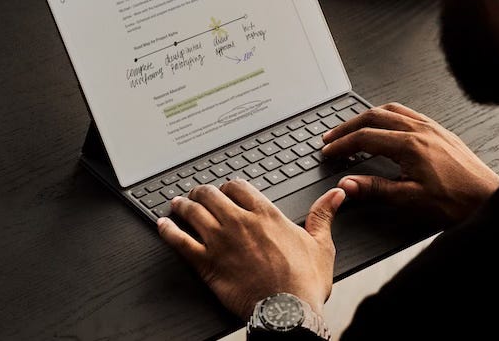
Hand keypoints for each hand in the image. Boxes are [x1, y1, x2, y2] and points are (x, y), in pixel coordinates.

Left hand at [157, 179, 344, 319]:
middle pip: (210, 194)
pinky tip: (162, 225)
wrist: (287, 311)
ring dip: (181, 205)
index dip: (228, 186)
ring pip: (192, 212)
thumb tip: (336, 195)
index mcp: (265, 215)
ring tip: (176, 204)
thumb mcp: (321, 245)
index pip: (238, 186)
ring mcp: (220, 241)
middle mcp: (239, 222)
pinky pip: (179, 240)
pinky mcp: (206, 262)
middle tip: (196, 194)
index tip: (225, 190)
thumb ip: (323, 215)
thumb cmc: (304, 283)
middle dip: (201, 192)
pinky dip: (167, 230)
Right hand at [322, 102, 498, 224]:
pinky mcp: (440, 131)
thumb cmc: (457, 201)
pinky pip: (408, 112)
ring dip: (366, 117)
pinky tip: (385, 124)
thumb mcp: (410, 199)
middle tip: (331, 137)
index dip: (342, 144)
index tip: (328, 151)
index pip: (365, 137)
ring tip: (352, 127)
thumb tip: (347, 183)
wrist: (489, 199)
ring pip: (390, 110)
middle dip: (348, 126)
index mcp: (410, 145)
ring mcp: (431, 127)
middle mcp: (420, 130)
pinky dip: (388, 115)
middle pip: (373, 117)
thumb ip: (375, 188)